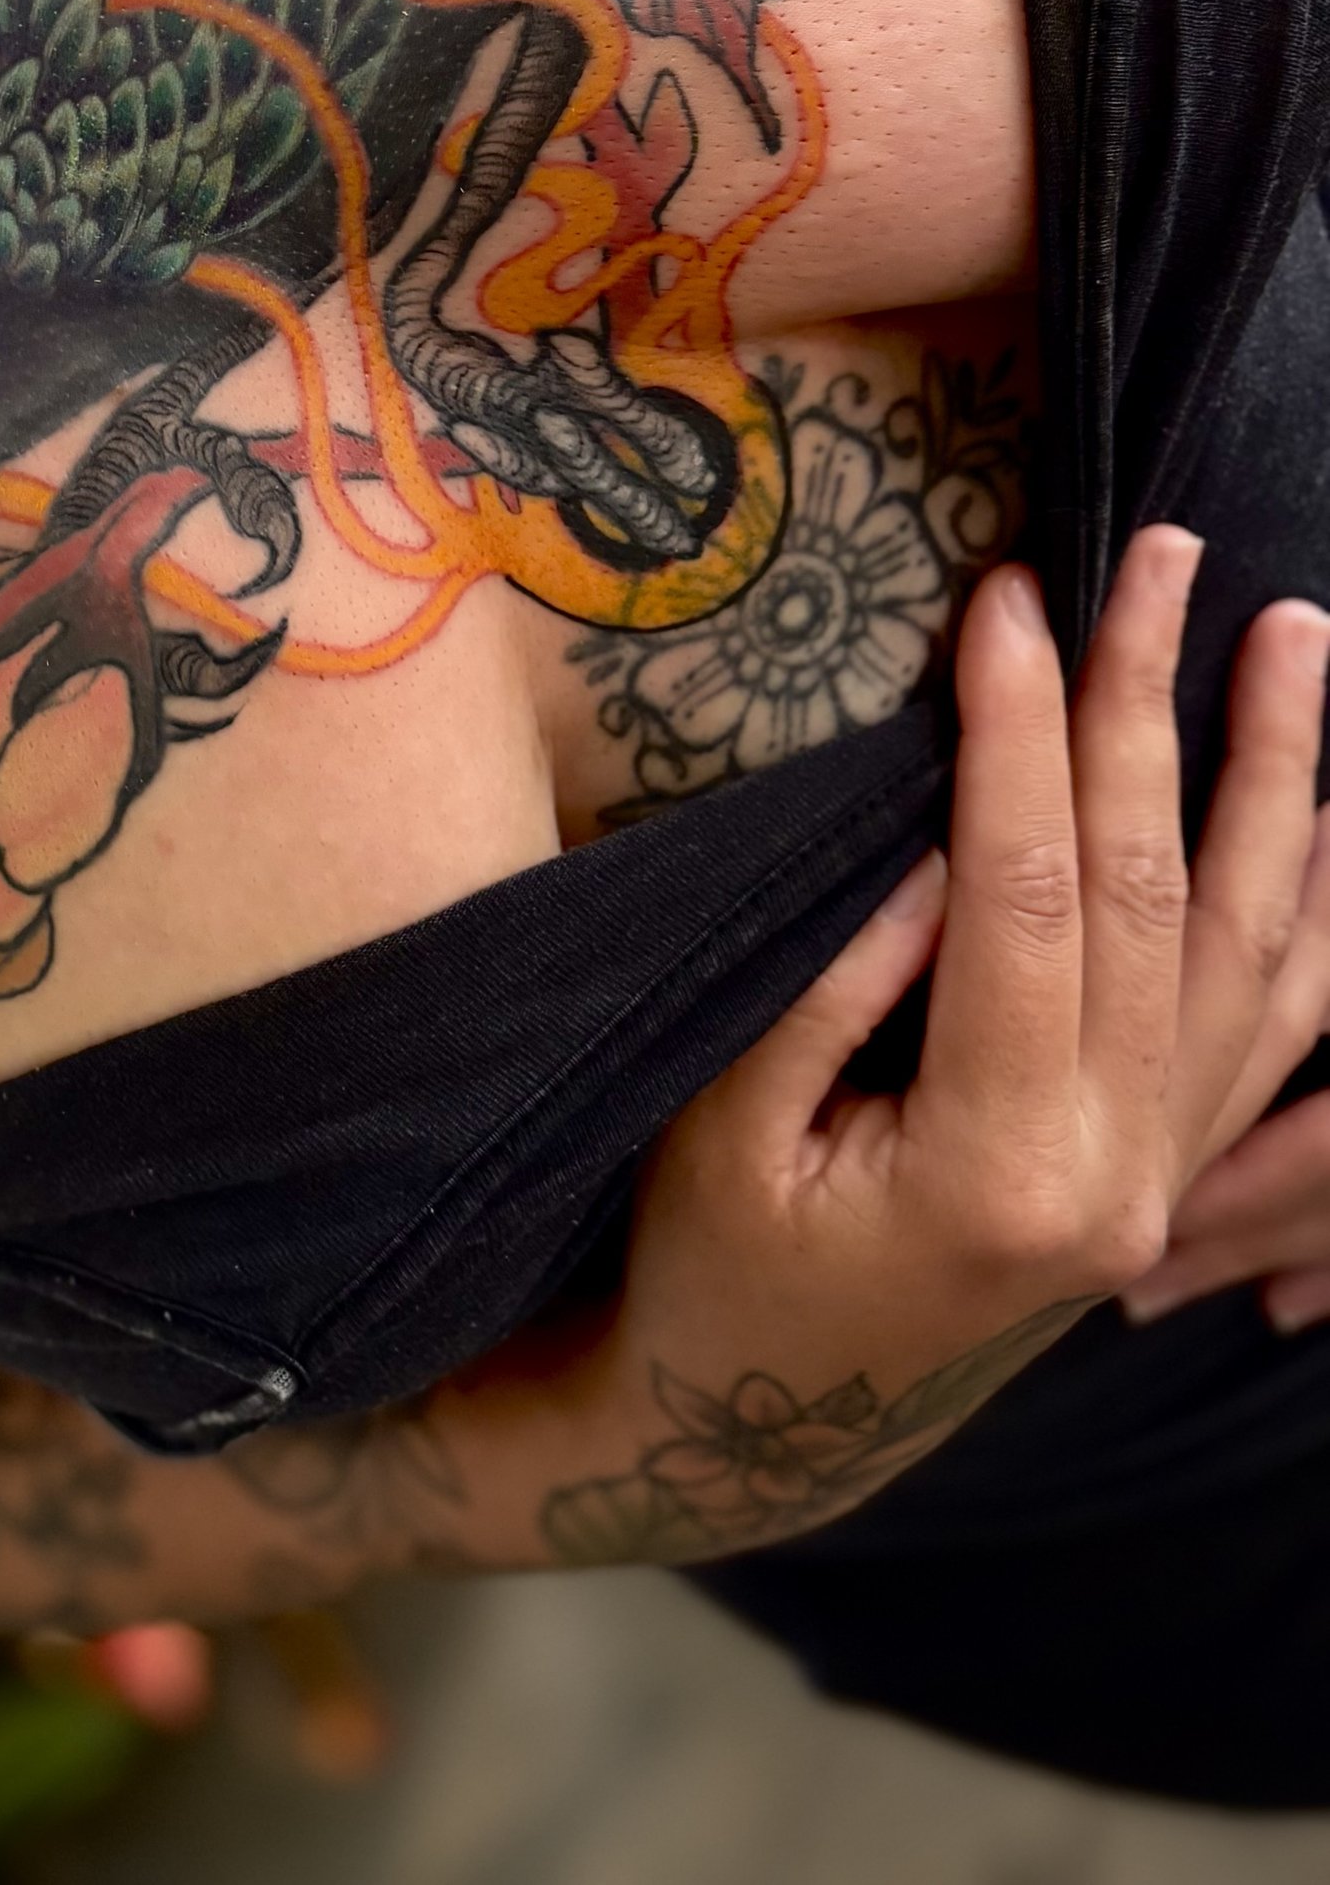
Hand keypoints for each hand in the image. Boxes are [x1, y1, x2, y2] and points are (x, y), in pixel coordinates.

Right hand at [606, 537, 1329, 1489]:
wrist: (758, 1426)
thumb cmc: (709, 1267)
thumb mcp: (725, 1123)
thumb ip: (841, 983)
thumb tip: (943, 830)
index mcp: (1001, 1170)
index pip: (1033, 895)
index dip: (1018, 731)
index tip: (1003, 597)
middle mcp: (1119, 1179)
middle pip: (1158, 897)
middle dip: (1152, 705)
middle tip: (1151, 551)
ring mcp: (1164, 1185)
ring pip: (1256, 953)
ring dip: (1276, 780)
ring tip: (1292, 633)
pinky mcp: (1168, 1176)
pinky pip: (1277, 1028)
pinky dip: (1308, 908)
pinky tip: (1316, 812)